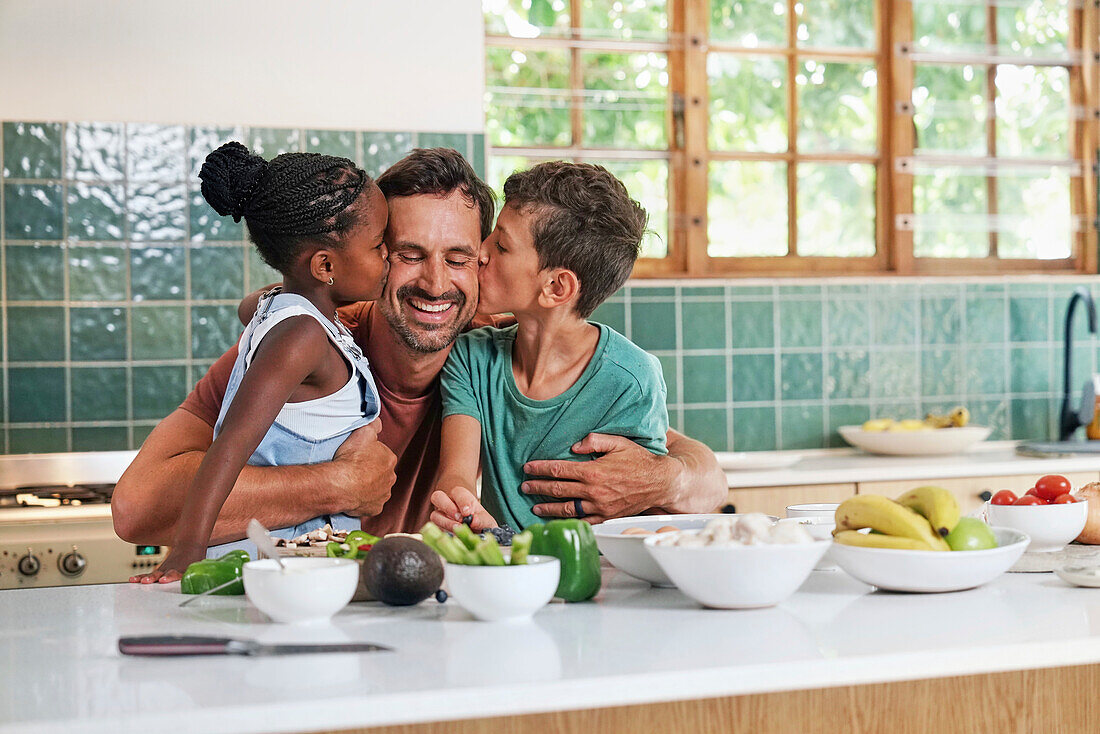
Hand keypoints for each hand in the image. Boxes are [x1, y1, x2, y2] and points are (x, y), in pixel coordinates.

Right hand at [128, 545, 204, 583]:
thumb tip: (223, 584)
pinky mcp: (160, 570)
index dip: (173, 576)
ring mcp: (166, 569)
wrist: (190, 543)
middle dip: (161, 578)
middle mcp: (174, 569)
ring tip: (141, 582)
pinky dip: (141, 577)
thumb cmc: (196, 558)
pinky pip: (149, 574)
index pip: (179, 573)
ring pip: (156, 574)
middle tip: (156, 581)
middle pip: (167, 574)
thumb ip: (205, 574)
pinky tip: (133, 580)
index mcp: (185, 568)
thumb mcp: (203, 564)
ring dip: (149, 578)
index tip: (167, 578)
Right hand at [329, 419, 396, 516]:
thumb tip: (378, 422)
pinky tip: (353, 496)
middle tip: (354, 471)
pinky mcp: (375, 508)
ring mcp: (383, 495)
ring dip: (367, 487)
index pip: (381, 455)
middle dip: (370, 472)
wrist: (341, 484)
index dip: (368, 455)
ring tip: (352, 484)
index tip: (357, 456)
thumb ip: (373, 425)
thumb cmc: (351, 459)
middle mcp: (391, 478)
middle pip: (380, 473)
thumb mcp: (363, 432)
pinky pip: (370, 504)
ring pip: (377, 489)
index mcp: (390, 459)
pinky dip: (363, 501)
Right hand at [430, 486, 497, 531]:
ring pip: (434, 515)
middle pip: (437, 497)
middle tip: (460, 519)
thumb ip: (482, 519)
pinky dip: (443, 533)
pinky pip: (435, 530)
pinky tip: (454, 537)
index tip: (468, 512)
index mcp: (460, 497)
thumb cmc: (480, 522)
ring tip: (458, 529)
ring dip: (446, 523)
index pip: (457, 492)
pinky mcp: (438, 529)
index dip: (462, 501)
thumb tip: (474, 521)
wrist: (476, 532)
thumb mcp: (486, 520)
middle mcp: (447, 504)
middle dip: (448, 507)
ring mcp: (440, 516)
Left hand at [521, 433, 683, 522]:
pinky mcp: (607, 517)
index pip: (559, 470)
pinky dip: (568, 522)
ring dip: (548, 508)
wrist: (660, 482)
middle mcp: (593, 491)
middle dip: (538, 488)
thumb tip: (574, 446)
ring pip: (567, 509)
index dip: (540, 469)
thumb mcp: (619, 442)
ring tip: (535, 507)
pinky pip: (583, 521)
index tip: (528, 468)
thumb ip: (595, 440)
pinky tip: (559, 520)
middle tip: (524, 486)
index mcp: (593, 471)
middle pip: (558, 490)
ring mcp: (599, 506)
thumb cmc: (639, 460)